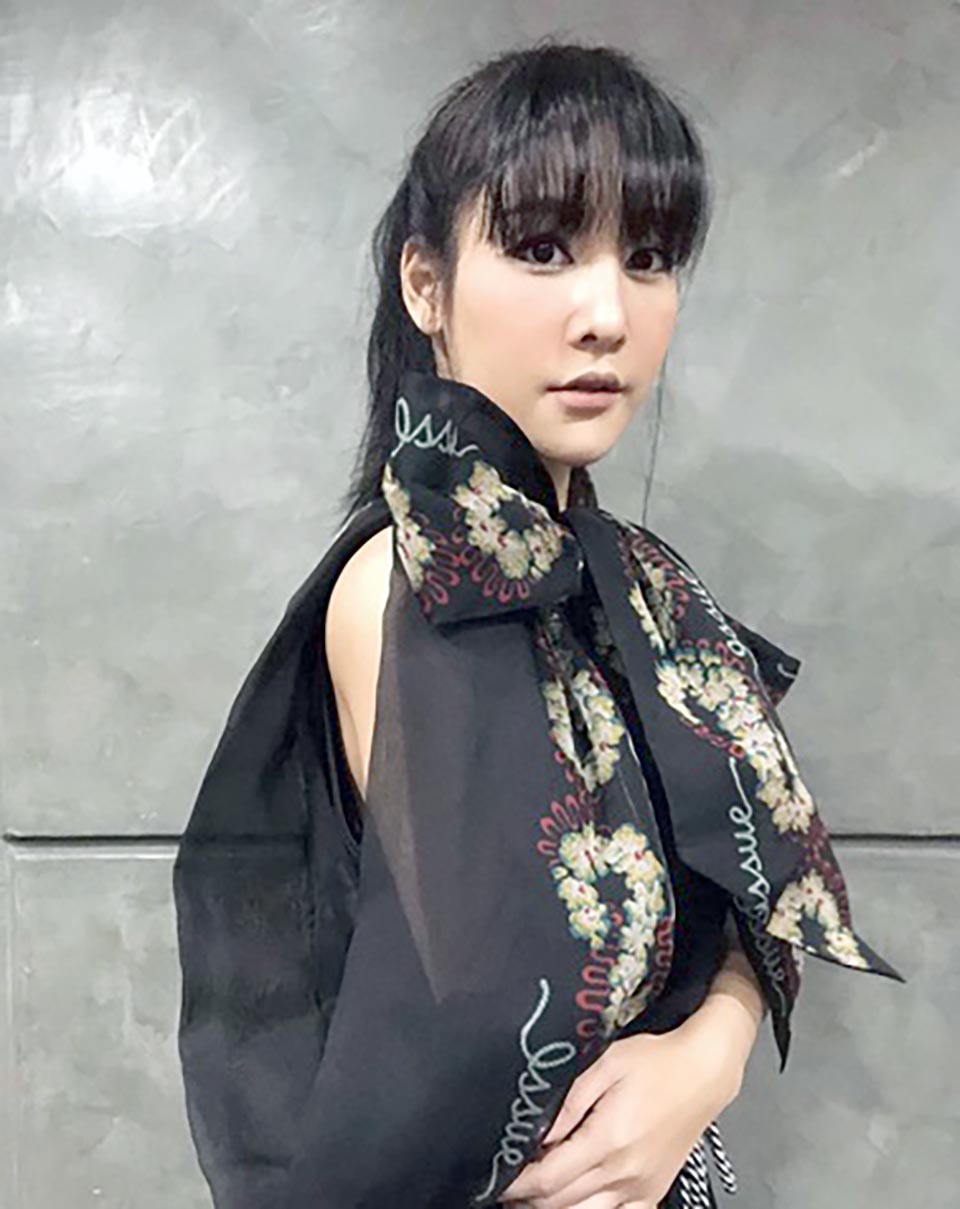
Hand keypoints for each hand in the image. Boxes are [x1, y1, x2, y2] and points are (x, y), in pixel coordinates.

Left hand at [498, 1014, 741, 1208]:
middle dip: (529, 1199)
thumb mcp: (606, 1064)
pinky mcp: (653, 1192)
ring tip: (533, 1197)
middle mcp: (625, 1172)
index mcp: (608, 1139)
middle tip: (508, 1187)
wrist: (704, 1072)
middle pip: (562, 1204)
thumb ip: (569, 1102)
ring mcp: (641, 1188)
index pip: (549, 1179)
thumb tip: (538, 1133)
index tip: (499, 1177)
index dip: (517, 1184)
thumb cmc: (656, 1061)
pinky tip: (575, 1203)